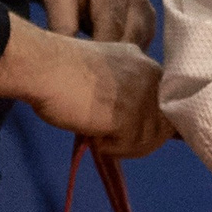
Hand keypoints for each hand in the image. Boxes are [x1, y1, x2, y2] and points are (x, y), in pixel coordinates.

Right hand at [0, 13, 173, 157]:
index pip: (166, 105)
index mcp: (145, 63)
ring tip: (98, 135)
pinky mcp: (130, 115)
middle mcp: (151, 76)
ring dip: (124, 146)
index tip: (125, 129)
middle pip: (163, 125)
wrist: (45, 67)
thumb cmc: (62, 71)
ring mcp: (143, 95)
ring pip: (149, 140)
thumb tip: (139, 123)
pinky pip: (129, 146)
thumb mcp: (106, 76)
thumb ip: (127, 93)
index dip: (148, 124)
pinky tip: (93, 135)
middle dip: (139, 139)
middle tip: (109, 137)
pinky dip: (110, 148)